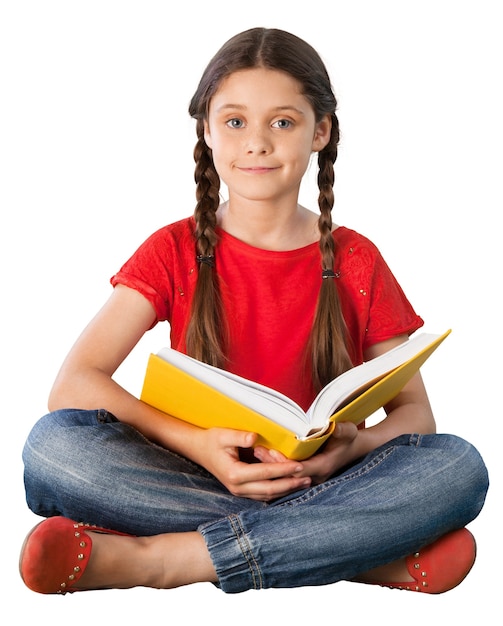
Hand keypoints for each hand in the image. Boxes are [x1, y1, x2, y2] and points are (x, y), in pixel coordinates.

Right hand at [194, 427, 310, 501]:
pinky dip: (277, 491)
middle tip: (308, 479)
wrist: (198, 449)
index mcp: (234, 473)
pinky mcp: (241, 491)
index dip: (283, 470)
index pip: (265, 473)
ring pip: (267, 495)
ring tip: (303, 483)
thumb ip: (239, 436)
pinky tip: (289, 485)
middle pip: (269, 489)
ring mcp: (238, 492)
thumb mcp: (224, 434)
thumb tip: (254, 438)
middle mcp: (237, 487)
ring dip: (286, 490)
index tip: (299, 465)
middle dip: (290, 484)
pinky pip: (262, 494)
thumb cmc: (212, 439)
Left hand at [254, 422, 359, 484]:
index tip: (272, 451)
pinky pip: (288, 474)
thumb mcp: (349, 431)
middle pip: (289, 475)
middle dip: (273, 464)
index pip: (300, 469)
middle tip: (257, 450)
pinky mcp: (305, 475)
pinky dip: (276, 467)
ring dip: (272, 465)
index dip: (285, 462)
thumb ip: (342, 429)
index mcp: (323, 466)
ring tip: (256, 451)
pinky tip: (263, 457)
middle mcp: (315, 476)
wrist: (353, 448)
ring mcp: (310, 477)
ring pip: (287, 476)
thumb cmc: (349, 438)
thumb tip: (334, 425)